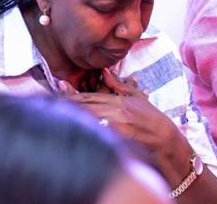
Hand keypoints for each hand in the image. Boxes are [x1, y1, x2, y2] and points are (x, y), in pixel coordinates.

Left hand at [67, 70, 189, 184]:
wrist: (165, 143)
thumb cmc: (153, 120)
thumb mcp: (137, 98)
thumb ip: (119, 85)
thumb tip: (103, 72)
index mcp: (118, 103)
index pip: (89, 97)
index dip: (71, 93)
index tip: (59, 87)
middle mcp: (114, 115)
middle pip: (83, 109)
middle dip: (66, 104)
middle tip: (51, 100)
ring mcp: (113, 130)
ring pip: (85, 121)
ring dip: (72, 117)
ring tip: (57, 113)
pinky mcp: (115, 142)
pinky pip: (94, 135)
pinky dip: (83, 130)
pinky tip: (75, 129)